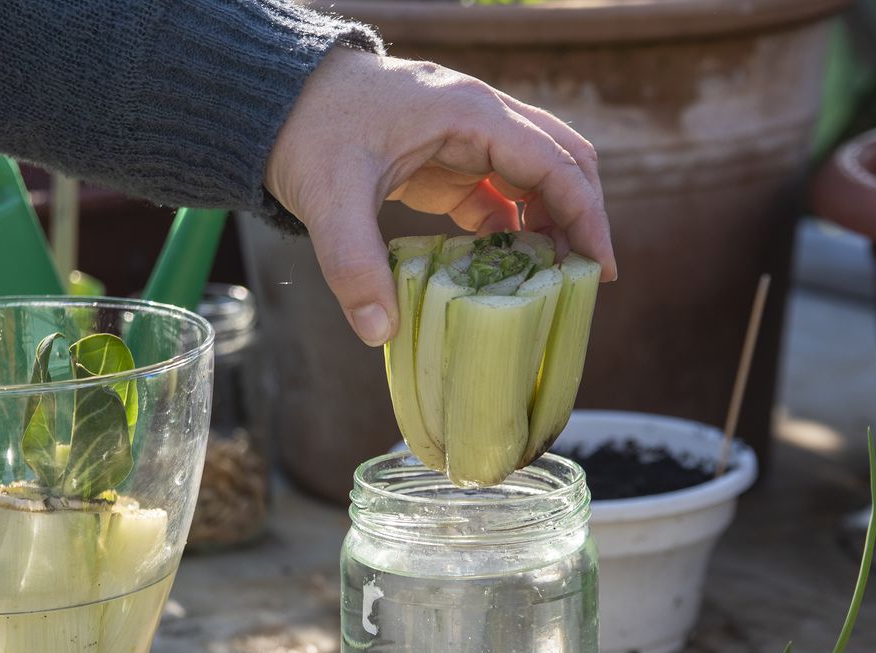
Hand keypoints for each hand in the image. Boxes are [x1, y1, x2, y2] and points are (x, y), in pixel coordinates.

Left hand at [265, 48, 615, 346]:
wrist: (275, 97)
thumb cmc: (307, 129)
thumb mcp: (328, 198)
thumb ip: (355, 264)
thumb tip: (380, 332)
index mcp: (470, 114)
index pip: (554, 164)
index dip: (586, 217)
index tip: (599, 270)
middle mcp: (483, 117)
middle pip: (566, 161)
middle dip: (584, 218)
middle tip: (587, 280)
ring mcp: (471, 136)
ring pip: (542, 175)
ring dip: (555, 224)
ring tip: (555, 283)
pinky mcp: (454, 158)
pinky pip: (506, 192)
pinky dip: (519, 229)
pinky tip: (511, 270)